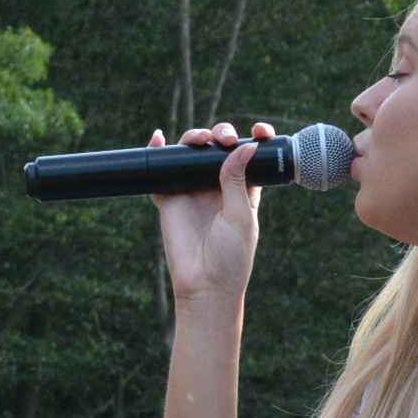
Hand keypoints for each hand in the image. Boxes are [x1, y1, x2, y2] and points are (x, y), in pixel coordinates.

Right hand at [153, 120, 272, 314]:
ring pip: (191, 153)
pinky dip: (157, 153)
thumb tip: (244, 146)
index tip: (260, 131)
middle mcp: (217, 186)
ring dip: (194, 137)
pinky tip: (157, 139)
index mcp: (242, 190)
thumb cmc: (231, 256)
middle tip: (223, 139)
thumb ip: (237, 180)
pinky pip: (161, 171)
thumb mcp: (240, 216)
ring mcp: (192, 190)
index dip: (255, 139)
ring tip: (198, 140)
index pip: (249, 156)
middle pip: (218, 147)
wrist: (204, 285)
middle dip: (221, 133)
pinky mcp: (169, 199)